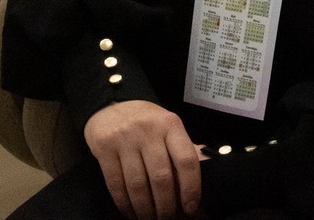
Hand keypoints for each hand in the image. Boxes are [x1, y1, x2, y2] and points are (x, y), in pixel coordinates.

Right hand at [84, 101, 201, 219]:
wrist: (109, 106)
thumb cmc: (146, 122)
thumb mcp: (168, 127)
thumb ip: (184, 148)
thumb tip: (209, 169)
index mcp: (170, 125)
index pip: (186, 160)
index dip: (190, 188)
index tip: (190, 207)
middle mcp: (148, 129)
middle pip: (161, 177)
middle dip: (166, 206)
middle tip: (167, 219)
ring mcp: (124, 138)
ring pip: (138, 185)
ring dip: (145, 209)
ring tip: (150, 219)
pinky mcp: (104, 147)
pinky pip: (115, 184)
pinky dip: (125, 204)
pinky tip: (131, 213)